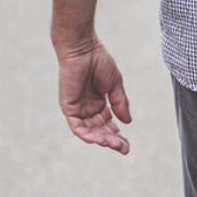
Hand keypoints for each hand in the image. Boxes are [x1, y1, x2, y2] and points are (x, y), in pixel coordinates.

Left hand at [56, 39, 131, 154]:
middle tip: (124, 148)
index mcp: (98, 103)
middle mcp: (87, 108)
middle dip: (112, 141)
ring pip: (89, 132)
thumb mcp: (115, 86)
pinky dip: (88, 135)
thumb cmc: (98, 61)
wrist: (83, 48)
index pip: (108, 124)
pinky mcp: (68, 107)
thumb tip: (128, 122)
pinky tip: (100, 139)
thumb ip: (121, 104)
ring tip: (115, 145)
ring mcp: (77, 108)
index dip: (118, 135)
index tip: (128, 144)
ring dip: (102, 140)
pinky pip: (77, 126)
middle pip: (100, 131)